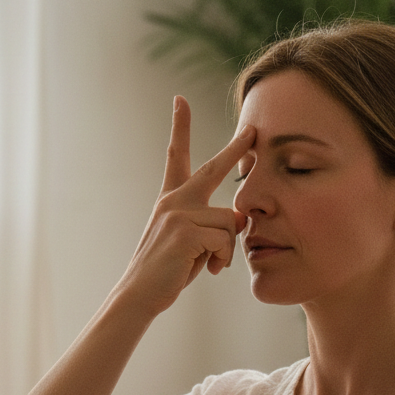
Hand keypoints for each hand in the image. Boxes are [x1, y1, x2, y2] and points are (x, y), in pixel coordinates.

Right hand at [116, 97, 254, 316]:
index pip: (176, 157)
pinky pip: (225, 239)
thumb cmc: (168, 272)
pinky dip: (223, 259)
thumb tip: (240, 216)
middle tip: (253, 130)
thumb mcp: (193, 244)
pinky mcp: (186, 230)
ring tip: (210, 265)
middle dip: (236, 148)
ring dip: (227, 248)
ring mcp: (179, 213)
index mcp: (171, 200)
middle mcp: (174, 200)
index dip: (179, 128)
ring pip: (229, 220)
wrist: (141, 294)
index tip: (180, 100)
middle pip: (212, 168)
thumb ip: (214, 226)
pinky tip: (208, 270)